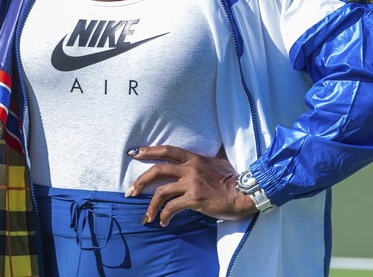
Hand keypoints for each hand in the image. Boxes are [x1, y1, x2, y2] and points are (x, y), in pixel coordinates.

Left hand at [126, 145, 255, 226]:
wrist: (241, 193)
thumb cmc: (231, 178)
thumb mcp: (218, 161)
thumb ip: (208, 157)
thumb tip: (212, 149)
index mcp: (194, 158)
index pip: (167, 151)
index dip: (149, 151)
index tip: (134, 154)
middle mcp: (190, 169)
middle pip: (158, 170)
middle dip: (141, 181)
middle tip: (130, 191)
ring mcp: (191, 184)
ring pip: (161, 193)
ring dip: (150, 205)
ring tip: (147, 216)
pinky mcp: (194, 200)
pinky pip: (172, 208)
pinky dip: (164, 216)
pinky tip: (164, 222)